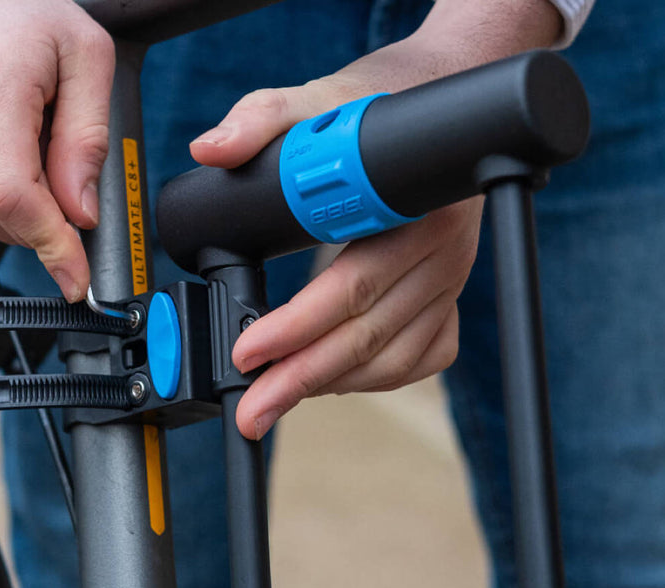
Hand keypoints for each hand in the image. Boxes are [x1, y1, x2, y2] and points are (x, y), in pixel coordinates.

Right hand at [0, 0, 113, 300]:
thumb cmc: (18, 18)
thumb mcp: (85, 58)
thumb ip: (89, 138)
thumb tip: (82, 211)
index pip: (16, 199)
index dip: (53, 247)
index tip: (77, 279)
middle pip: (5, 218)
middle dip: (51, 224)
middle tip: (69, 178)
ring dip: (25, 213)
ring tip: (32, 150)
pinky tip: (5, 160)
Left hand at [190, 0, 561, 439]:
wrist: (438, 101)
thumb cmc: (377, 106)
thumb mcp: (317, 98)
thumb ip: (263, 119)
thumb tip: (213, 150)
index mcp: (413, 209)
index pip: (352, 285)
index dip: (296, 327)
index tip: (247, 353)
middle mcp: (441, 251)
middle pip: (368, 334)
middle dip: (300, 378)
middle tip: (250, 412)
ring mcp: (451, 280)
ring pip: (394, 357)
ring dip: (334, 384)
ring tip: (276, 399)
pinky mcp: (451, 297)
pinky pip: (422, 357)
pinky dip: (376, 378)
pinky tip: (336, 379)